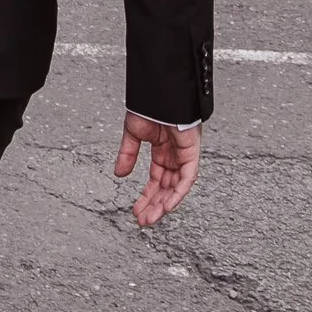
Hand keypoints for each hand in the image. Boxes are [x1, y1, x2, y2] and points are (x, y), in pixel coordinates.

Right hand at [114, 112, 200, 226]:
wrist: (159, 91)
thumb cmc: (150, 105)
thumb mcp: (133, 134)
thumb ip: (128, 155)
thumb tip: (120, 174)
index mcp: (163, 151)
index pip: (157, 180)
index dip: (147, 196)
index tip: (137, 210)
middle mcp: (175, 155)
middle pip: (166, 187)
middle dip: (154, 205)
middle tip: (143, 220)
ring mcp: (184, 154)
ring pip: (177, 186)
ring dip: (164, 203)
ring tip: (151, 218)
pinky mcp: (192, 151)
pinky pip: (188, 177)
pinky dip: (178, 192)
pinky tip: (168, 205)